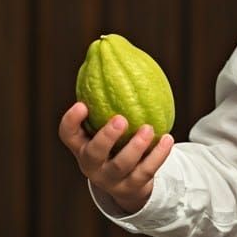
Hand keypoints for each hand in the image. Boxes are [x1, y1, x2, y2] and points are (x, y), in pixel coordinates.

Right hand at [58, 101, 173, 213]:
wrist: (128, 183)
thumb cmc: (117, 143)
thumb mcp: (108, 126)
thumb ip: (110, 99)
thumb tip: (113, 49)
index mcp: (82, 146)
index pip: (68, 135)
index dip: (71, 121)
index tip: (82, 104)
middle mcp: (92, 165)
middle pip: (94, 153)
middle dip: (106, 137)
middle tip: (120, 119)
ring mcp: (111, 179)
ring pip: (122, 165)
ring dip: (136, 146)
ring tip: (148, 128)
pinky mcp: (132, 187)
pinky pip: (146, 171)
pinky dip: (158, 155)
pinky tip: (168, 138)